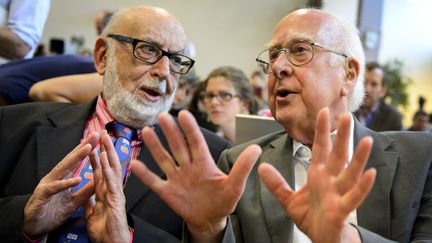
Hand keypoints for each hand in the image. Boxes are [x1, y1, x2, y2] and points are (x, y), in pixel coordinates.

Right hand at [23, 133, 98, 236]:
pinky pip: (55, 188)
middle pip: (72, 160)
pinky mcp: (43, 195)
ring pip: (64, 168)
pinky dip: (65, 183)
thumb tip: (99, 181)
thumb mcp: (74, 201)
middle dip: (83, 147)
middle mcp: (56, 177)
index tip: (99, 140)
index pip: (77, 161)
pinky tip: (77, 179)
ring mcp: (48, 184)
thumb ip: (86, 191)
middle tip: (95, 135)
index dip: (88, 150)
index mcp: (63, 178)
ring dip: (76, 158)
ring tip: (88, 148)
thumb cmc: (53, 212)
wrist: (36, 227)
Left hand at [86, 130, 129, 242]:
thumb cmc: (105, 232)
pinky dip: (108, 169)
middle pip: (109, 166)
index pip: (101, 171)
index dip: (97, 158)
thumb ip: (90, 203)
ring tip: (105, 138)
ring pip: (113, 169)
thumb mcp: (93, 215)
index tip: (94, 145)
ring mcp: (117, 194)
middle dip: (105, 149)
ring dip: (109, 152)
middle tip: (102, 133)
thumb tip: (86, 195)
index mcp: (106, 193)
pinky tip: (106, 158)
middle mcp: (113, 190)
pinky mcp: (117, 200)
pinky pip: (112, 182)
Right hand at [132, 110, 260, 241]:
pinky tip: (134, 164)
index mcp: (204, 163)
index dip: (190, 129)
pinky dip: (145, 174)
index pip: (196, 142)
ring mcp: (177, 179)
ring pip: (164, 160)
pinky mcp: (168, 192)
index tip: (183, 114)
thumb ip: (243, 167)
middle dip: (170, 132)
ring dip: (155, 147)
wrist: (210, 219)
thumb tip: (257, 148)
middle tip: (163, 116)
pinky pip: (155, 182)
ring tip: (147, 132)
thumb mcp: (235, 185)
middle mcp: (188, 167)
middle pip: (178, 147)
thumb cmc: (223, 201)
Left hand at [258, 108, 375, 242]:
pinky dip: (362, 186)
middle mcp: (330, 181)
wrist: (320, 239)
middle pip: (337, 155)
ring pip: (350, 173)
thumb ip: (276, 183)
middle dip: (341, 136)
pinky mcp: (342, 210)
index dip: (321, 131)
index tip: (322, 112)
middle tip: (346, 115)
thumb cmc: (311, 218)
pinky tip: (370, 173)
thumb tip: (262, 167)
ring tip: (366, 141)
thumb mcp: (288, 200)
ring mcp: (338, 194)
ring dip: (357, 158)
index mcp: (318, 175)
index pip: (320, 148)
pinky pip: (354, 197)